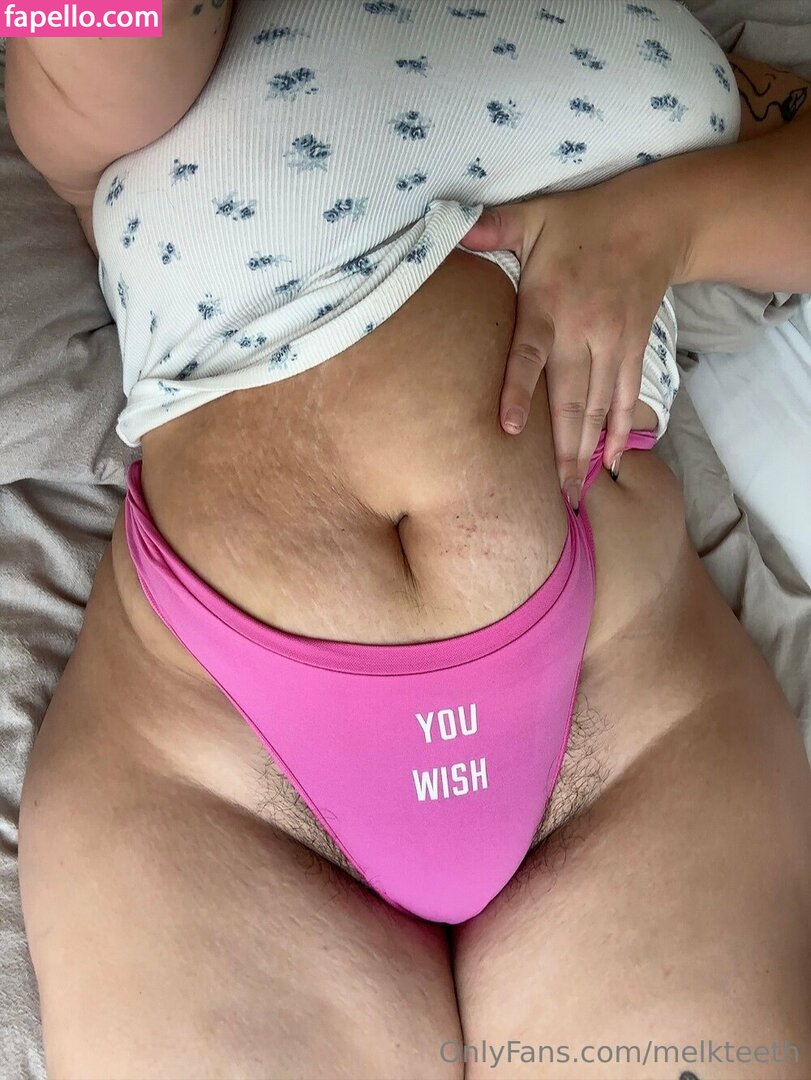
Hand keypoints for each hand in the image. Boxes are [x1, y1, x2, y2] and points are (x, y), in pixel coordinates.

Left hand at [460, 167, 691, 503]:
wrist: (657, 220)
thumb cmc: (585, 220)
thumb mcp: (535, 214)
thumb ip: (495, 226)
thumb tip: (455, 226)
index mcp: (548, 304)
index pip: (529, 353)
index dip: (519, 390)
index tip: (510, 430)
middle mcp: (582, 330)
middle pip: (570, 398)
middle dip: (561, 450)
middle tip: (553, 496)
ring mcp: (613, 343)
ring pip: (599, 406)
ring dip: (586, 450)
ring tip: (576, 491)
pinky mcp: (634, 347)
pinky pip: (627, 396)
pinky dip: (621, 430)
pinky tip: (612, 462)